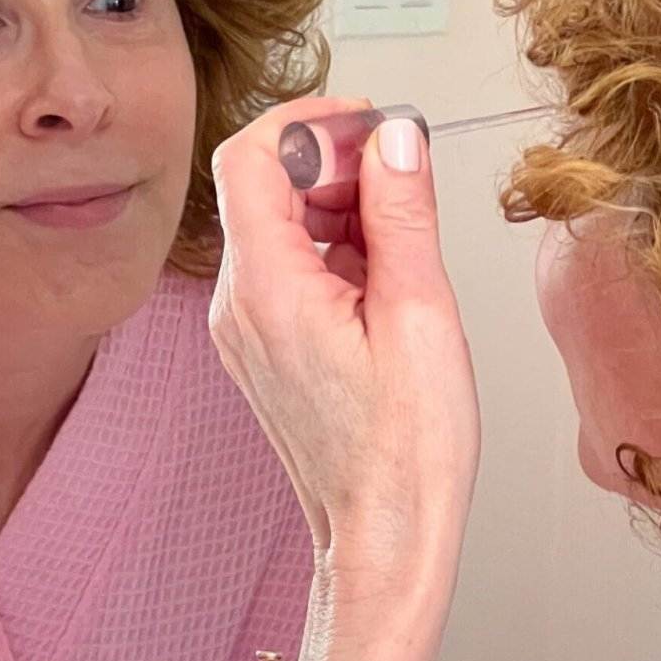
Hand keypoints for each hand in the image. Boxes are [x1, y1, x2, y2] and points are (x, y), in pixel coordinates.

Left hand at [208, 96, 481, 655]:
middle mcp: (239, 309)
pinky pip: (287, 269)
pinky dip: (334, 249)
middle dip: (332, 160)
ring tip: (405, 232)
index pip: (250, 156)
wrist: (384, 539)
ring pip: (277, 226)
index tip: (368, 122)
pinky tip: (387, 275)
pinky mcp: (266, 350)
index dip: (308, 120)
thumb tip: (395, 139)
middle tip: (402, 171)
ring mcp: (246, 332)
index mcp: (267, 292)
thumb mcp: (421, 314)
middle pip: (262, 186)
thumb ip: (401, 213)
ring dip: (337, 204)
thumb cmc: (405, 454)